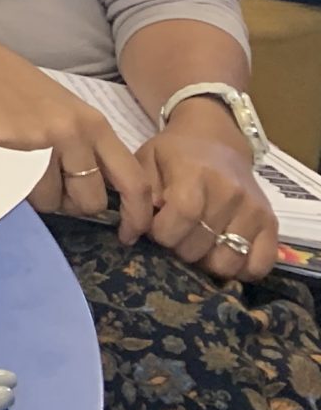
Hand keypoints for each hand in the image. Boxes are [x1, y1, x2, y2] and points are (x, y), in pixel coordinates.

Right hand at [0, 20, 148, 219]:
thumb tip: (98, 193)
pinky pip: (24, 192)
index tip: (129, 233)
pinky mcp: (11, 150)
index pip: (134, 181)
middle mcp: (75, 134)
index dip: (138, 215)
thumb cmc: (16, 89)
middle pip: (92, 200)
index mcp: (95, 125)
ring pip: (54, 202)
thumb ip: (87, 147)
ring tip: (25, 171)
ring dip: (41, 198)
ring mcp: (43, 143)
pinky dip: (18, 189)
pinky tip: (7, 165)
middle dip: (74, 205)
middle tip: (55, 190)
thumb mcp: (66, 112)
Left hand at [134, 104, 278, 280]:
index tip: (155, 230)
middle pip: (200, 245)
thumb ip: (141, 193)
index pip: (182, 216)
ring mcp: (254, 210)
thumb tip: (139, 230)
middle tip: (175, 237)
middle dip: (179, 249)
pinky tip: (222, 255)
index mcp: (196, 173)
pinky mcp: (271, 224)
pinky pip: (259, 265)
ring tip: (197, 246)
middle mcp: (230, 192)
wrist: (217, 139)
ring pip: (228, 262)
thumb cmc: (174, 153)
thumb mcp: (147, 159)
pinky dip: (240, 270)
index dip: (162, 233)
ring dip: (207, 263)